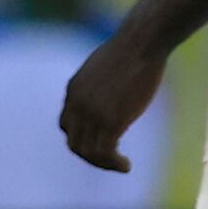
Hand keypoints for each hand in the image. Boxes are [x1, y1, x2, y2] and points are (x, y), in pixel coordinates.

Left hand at [59, 34, 165, 171]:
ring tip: (121, 166)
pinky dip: (114, 164)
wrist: (142, 42)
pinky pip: (106, 152)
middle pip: (74, 143)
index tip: (102, 142)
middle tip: (111, 160)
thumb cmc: (133, 47)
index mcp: (74, 91)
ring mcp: (93, 114)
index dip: (81, 138)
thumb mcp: (107, 65)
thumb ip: (103, 81)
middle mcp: (77, 105)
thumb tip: (116, 82)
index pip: (66, 125)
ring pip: (89, 152)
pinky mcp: (112, 121)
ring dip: (104, 164)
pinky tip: (126, 165)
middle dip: (91, 156)